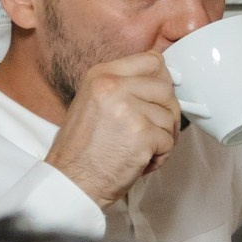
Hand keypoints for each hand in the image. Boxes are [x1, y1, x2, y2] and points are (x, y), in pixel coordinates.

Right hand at [41, 49, 181, 207]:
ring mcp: (129, 109)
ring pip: (170, 117)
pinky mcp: (142, 134)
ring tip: (139, 150)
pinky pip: (169, 141)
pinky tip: (140, 161)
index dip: (161, 81)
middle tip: (151, 131)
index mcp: (101, 75)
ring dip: (162, 138)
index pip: (151, 60)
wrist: (72, 181)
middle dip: (165, 113)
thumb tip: (161, 81)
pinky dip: (160, 156)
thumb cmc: (82, 149)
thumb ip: (123, 87)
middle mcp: (114, 87)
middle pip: (166, 89)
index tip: (157, 98)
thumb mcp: (93, 102)